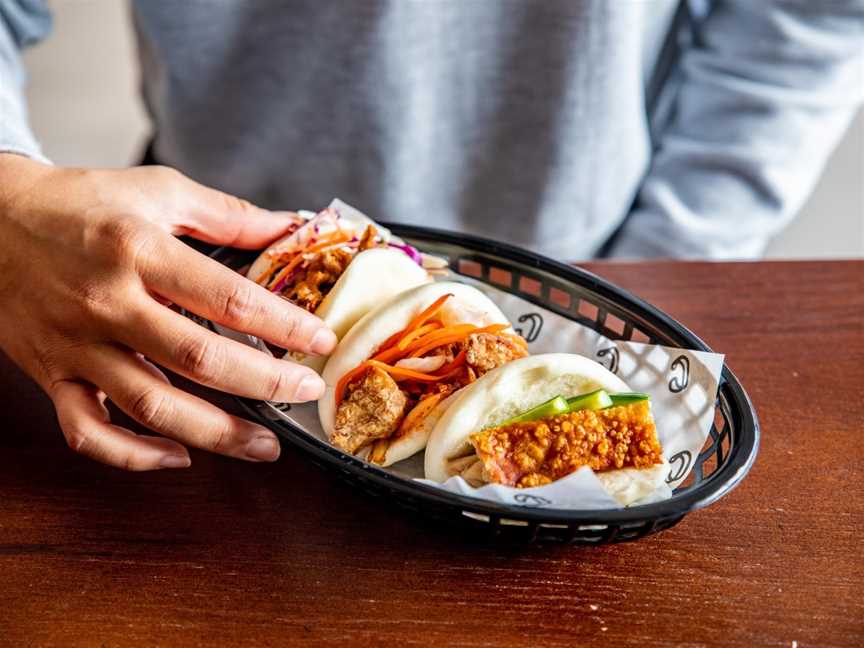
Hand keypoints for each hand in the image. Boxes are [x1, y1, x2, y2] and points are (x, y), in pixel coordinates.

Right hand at [0, 154, 336, 470]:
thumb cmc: (78, 204)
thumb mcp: (157, 191)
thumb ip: (228, 214)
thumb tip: (291, 229)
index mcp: (139, 250)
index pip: (228, 299)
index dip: (284, 325)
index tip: (320, 340)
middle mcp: (108, 302)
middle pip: (198, 359)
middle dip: (265, 384)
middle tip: (305, 393)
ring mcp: (76, 345)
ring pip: (151, 405)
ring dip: (215, 435)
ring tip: (264, 446)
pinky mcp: (52, 374)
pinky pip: (88, 432)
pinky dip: (133, 455)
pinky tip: (177, 456)